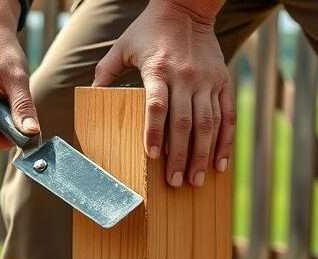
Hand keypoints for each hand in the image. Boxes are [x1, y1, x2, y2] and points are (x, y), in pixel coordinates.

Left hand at [93, 0, 233, 187]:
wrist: (187, 8)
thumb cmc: (148, 30)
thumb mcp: (122, 47)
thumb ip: (105, 73)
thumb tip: (90, 97)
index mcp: (158, 70)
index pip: (156, 106)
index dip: (154, 132)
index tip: (152, 157)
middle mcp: (185, 77)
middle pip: (184, 123)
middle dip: (180, 156)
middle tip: (176, 183)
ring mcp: (206, 81)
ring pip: (208, 124)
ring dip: (202, 155)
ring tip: (196, 180)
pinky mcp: (222, 82)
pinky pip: (227, 116)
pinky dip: (224, 142)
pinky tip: (219, 164)